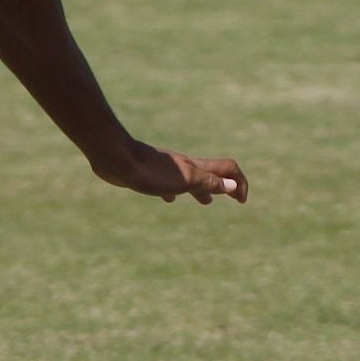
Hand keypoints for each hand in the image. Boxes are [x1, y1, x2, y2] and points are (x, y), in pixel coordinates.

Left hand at [91, 142, 247, 204]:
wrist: (117, 159)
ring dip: (202, 189)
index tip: (242, 201)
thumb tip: (232, 186)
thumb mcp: (184, 181)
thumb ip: (208, 182)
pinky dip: (175, 191)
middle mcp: (184, 166)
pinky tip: (168, 199)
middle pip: (212, 173)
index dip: (239, 183)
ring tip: (206, 201)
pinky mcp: (150, 173)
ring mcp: (167, 169)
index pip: (227, 169)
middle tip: (234, 199)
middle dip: (225, 185)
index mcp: (196, 167)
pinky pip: (168, 183)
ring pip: (191, 179)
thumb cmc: (150, 172)